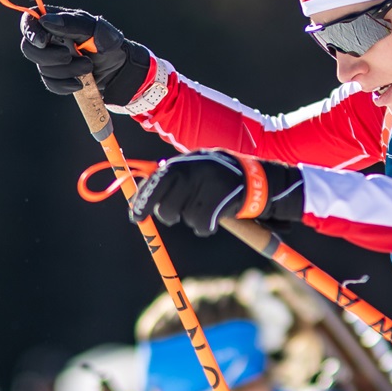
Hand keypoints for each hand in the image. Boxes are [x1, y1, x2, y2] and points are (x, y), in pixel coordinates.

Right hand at [19, 7, 151, 104]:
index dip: (29, 30)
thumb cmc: (108, 43)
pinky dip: (66, 84)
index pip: (29, 21)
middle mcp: (49, 40)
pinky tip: (80, 82)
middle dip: (49, 56)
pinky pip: (51, 84)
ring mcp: (51, 60)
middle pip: (28, 48)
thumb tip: (46, 20)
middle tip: (68, 56)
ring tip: (87, 66)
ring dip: (66, 70)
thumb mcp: (96, 29)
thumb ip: (72, 23)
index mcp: (55, 22)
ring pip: (42, 68)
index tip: (42, 41)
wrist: (119, 69)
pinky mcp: (56, 77)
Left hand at [127, 151, 304, 236]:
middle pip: (167, 206)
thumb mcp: (195, 168)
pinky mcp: (220, 202)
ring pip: (185, 218)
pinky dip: (205, 227)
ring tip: (206, 207)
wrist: (256, 179)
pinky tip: (216, 216)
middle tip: (177, 214)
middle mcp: (194, 172)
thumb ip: (171, 179)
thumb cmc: (218, 176)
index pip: (156, 182)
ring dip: (192, 219)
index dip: (143, 202)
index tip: (135, 218)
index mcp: (185, 163)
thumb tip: (140, 198)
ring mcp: (207, 187)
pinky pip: (201, 225)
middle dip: (169, 215)